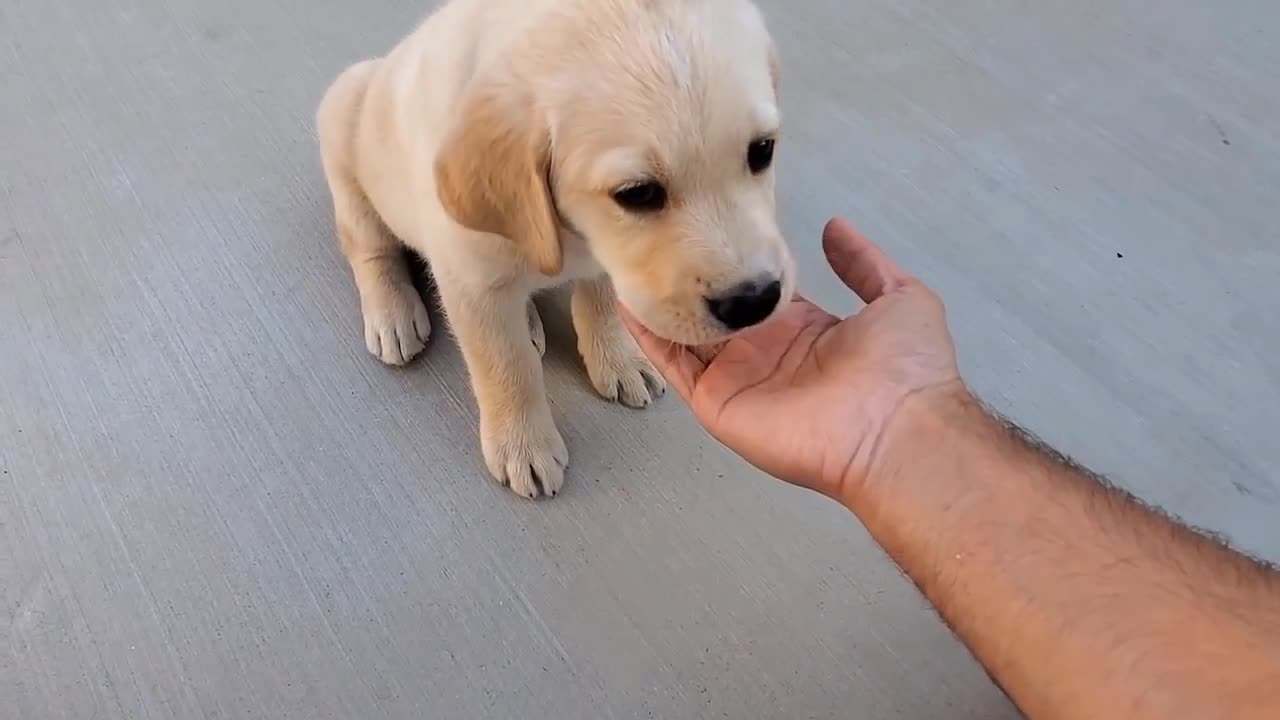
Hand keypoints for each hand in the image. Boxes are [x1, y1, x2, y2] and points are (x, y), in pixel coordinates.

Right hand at [620, 218, 963, 501]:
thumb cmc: (906, 368)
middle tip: (661, 237)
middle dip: (693, 282)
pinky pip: (675, 365)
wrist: (897, 430)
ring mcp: (738, 380)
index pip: (758, 295)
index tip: (711, 226)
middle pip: (718, 314)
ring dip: (664, 302)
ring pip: (689, 336)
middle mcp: (767, 355)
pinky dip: (649, 334)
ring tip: (634, 257)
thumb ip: (863, 263)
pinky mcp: (716, 402)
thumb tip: (834, 227)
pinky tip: (629, 298)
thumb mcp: (900, 297)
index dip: (736, 267)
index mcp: (806, 332)